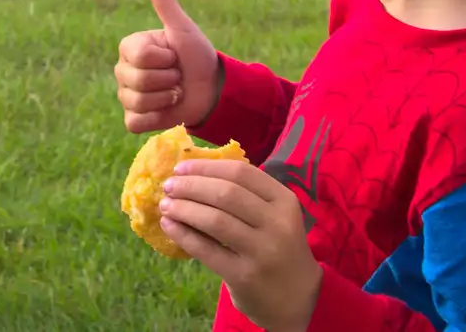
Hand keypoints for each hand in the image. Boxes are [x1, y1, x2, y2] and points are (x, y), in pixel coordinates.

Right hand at [114, 0, 220, 133]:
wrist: (211, 89)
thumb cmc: (196, 55)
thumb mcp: (183, 29)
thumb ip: (166, 4)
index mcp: (131, 47)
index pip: (142, 58)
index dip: (165, 59)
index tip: (174, 56)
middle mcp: (123, 70)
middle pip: (138, 81)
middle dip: (168, 80)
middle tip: (177, 76)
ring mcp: (126, 96)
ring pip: (137, 103)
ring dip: (165, 99)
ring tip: (175, 92)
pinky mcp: (133, 119)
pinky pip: (135, 122)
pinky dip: (155, 118)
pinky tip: (165, 109)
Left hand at [159, 159, 321, 331]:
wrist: (300, 298)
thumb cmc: (279, 248)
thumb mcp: (276, 216)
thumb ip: (246, 195)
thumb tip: (193, 173)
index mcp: (284, 200)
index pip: (241, 172)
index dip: (206, 166)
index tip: (181, 167)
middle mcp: (277, 223)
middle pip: (226, 193)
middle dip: (191, 186)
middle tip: (169, 186)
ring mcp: (262, 251)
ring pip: (215, 220)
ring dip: (184, 208)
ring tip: (165, 205)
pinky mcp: (244, 276)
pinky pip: (207, 250)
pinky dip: (183, 234)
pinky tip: (169, 226)